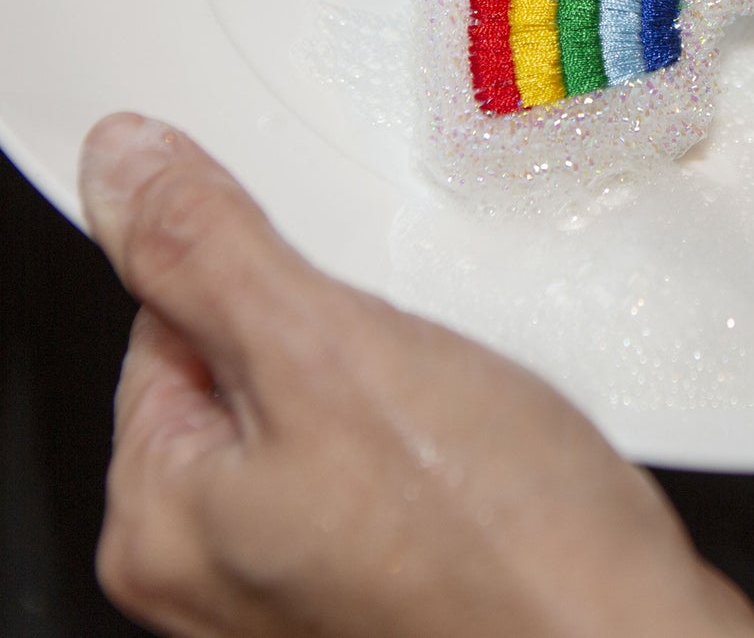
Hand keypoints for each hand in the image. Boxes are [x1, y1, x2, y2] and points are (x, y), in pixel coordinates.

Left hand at [80, 113, 753, 637]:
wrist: (622, 632)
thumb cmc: (493, 540)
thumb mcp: (325, 350)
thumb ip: (208, 251)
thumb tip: (126, 167)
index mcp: (165, 520)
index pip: (167, 323)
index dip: (260, 277)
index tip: (328, 281)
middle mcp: (214, 571)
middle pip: (250, 369)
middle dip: (335, 329)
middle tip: (406, 353)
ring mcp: (300, 585)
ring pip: (329, 409)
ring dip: (391, 373)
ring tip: (453, 399)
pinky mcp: (385, 582)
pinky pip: (383, 460)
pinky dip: (430, 427)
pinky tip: (479, 438)